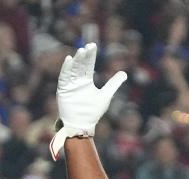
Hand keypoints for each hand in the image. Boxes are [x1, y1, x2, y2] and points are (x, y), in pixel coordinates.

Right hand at [49, 43, 127, 160]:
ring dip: (76, 60)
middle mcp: (77, 80)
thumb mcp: (106, 95)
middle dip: (84, 56)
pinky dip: (66, 68)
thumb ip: (114, 84)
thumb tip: (124, 73)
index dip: (90, 55)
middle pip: (80, 65)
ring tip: (81, 51)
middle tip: (88, 46)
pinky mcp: (63, 89)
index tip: (93, 45)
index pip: (88, 64)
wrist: (82, 124)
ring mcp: (70, 84)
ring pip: (73, 69)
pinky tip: (69, 60)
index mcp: (86, 81)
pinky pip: (64, 77)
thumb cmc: (93, 111)